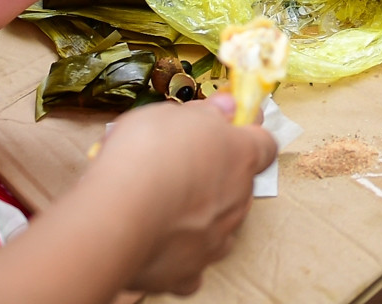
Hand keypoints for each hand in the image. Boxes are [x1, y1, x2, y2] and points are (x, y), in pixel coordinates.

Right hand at [90, 96, 276, 294]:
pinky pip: (193, 265)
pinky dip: (180, 256)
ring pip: (219, 226)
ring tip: (164, 207)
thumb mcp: (170, 114)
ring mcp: (217, 239)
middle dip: (217, 176)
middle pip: (240, 185)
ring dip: (201, 216)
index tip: (231, 126)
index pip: (264, 143)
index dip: (248, 133)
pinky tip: (158, 243)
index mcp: (240, 156)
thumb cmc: (144, 156)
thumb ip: (204, 114)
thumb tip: (225, 109)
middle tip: (181, 166)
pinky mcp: (190, 272)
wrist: (117, 215)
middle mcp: (238, 200)